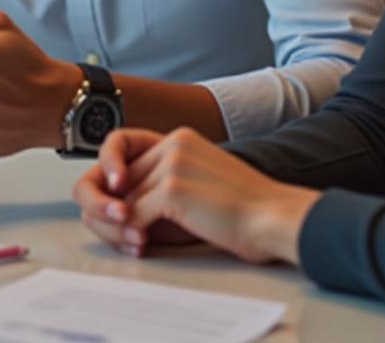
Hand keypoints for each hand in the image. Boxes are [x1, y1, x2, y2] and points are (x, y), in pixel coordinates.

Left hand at [73, 128, 319, 264]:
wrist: (274, 219)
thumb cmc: (243, 212)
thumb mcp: (195, 184)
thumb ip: (160, 184)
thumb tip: (119, 205)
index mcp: (179, 139)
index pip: (123, 153)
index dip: (112, 181)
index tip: (116, 204)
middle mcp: (173, 144)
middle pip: (115, 178)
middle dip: (109, 210)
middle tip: (119, 235)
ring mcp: (173, 164)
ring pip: (120, 200)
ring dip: (119, 228)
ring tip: (133, 244)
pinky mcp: (174, 189)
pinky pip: (132, 216)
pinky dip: (132, 235)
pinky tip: (143, 246)